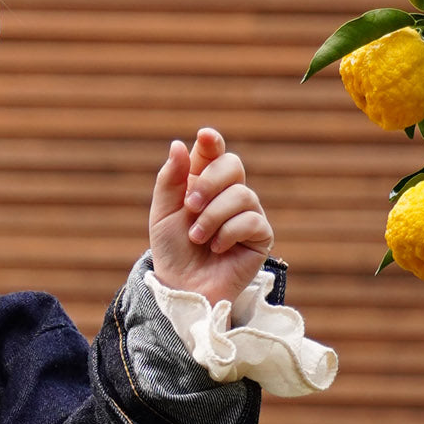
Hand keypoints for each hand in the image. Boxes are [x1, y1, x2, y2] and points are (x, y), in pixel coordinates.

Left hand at [148, 128, 272, 304]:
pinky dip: (228, 233)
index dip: (212, 142)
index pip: (213, 153)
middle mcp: (228, 194)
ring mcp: (247, 213)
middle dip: (209, 183)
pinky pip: (251, 220)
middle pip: (232, 165)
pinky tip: (218, 249)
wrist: (182, 287)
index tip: (205, 137)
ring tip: (198, 238)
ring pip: (241, 194)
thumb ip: (170, 180)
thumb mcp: (162, 214)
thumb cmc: (172, 251)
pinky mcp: (260, 235)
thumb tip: (179, 144)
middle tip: (190, 206)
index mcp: (203, 183)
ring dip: (213, 216)